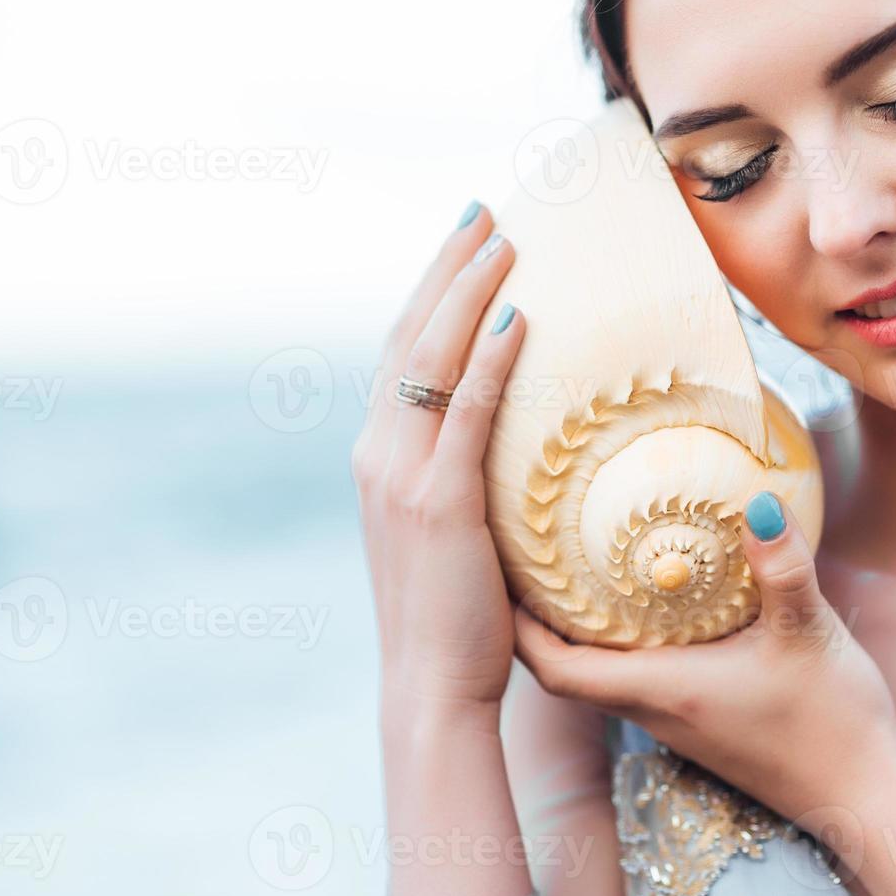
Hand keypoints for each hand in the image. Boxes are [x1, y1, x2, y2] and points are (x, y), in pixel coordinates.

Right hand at [352, 200, 525, 713]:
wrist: (430, 682)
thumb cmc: (453, 613)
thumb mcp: (449, 530)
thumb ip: (459, 474)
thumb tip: (509, 436)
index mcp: (377, 455)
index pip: (402, 352)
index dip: (431, 292)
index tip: (465, 244)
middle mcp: (376, 452)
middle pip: (409, 335)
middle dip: (445, 268)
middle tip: (482, 213)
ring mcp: (400, 474)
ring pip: (430, 358)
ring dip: (467, 290)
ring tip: (503, 239)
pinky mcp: (437, 502)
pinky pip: (466, 412)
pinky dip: (489, 358)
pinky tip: (519, 317)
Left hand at [513, 490, 895, 832]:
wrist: (864, 795)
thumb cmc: (833, 724)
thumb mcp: (808, 634)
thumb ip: (782, 566)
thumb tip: (759, 501)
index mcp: (662, 690)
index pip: (556, 669)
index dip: (518, 627)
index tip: (499, 576)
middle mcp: (656, 709)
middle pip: (566, 669)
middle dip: (535, 620)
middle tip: (526, 558)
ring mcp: (678, 719)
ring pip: (602, 674)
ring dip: (578, 630)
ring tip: (572, 569)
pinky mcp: (703, 720)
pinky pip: (641, 677)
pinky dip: (624, 641)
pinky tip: (650, 603)